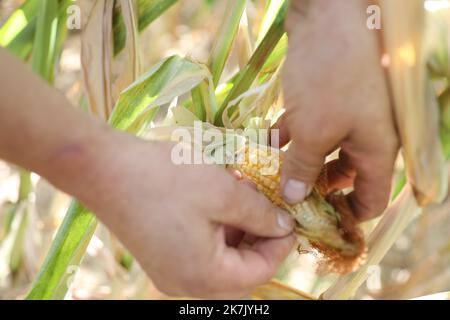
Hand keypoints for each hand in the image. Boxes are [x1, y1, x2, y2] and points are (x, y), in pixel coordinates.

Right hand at [76, 130, 295, 298]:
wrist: (104, 169)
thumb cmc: (165, 178)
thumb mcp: (224, 191)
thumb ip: (260, 213)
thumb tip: (283, 226)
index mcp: (203, 276)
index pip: (259, 271)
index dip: (280, 244)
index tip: (291, 215)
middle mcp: (185, 283)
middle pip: (239, 270)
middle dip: (260, 238)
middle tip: (269, 206)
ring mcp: (169, 271)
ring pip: (221, 260)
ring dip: (238, 232)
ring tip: (246, 198)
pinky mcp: (160, 255)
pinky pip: (200, 252)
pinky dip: (217, 230)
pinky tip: (221, 201)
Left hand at [278, 0, 398, 219]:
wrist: (330, 13)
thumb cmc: (331, 75)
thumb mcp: (316, 128)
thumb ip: (304, 166)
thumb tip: (292, 197)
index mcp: (376, 149)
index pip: (372, 198)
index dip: (348, 215)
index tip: (317, 223)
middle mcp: (364, 134)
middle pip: (343, 175)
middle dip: (314, 188)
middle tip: (283, 198)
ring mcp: (344, 114)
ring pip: (322, 150)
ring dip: (297, 162)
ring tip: (269, 175)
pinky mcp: (324, 97)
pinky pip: (309, 127)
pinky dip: (291, 137)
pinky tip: (267, 143)